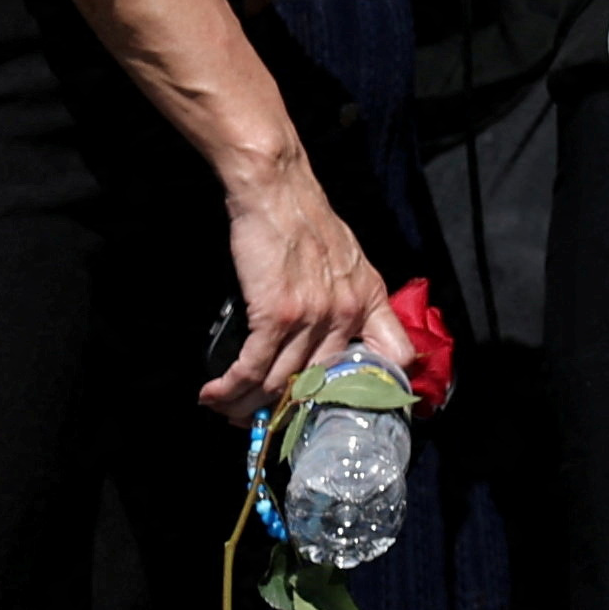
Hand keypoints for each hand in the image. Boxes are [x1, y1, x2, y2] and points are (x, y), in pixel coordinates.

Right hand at [204, 161, 388, 421]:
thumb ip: (352, 303)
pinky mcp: (276, 314)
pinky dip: (228, 388)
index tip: (343, 402)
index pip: (395, 356)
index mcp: (370, 300)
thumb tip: (339, 344)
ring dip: (245, 404)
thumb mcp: (350, 263)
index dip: (376, 386)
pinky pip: (252, 368)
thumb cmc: (307, 224)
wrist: (278, 191)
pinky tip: (213, 393)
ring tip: (226, 407)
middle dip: (284, 409)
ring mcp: (312, 316)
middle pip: (318, 385)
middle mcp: (346, 313)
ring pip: (279, 383)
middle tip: (258, 418)